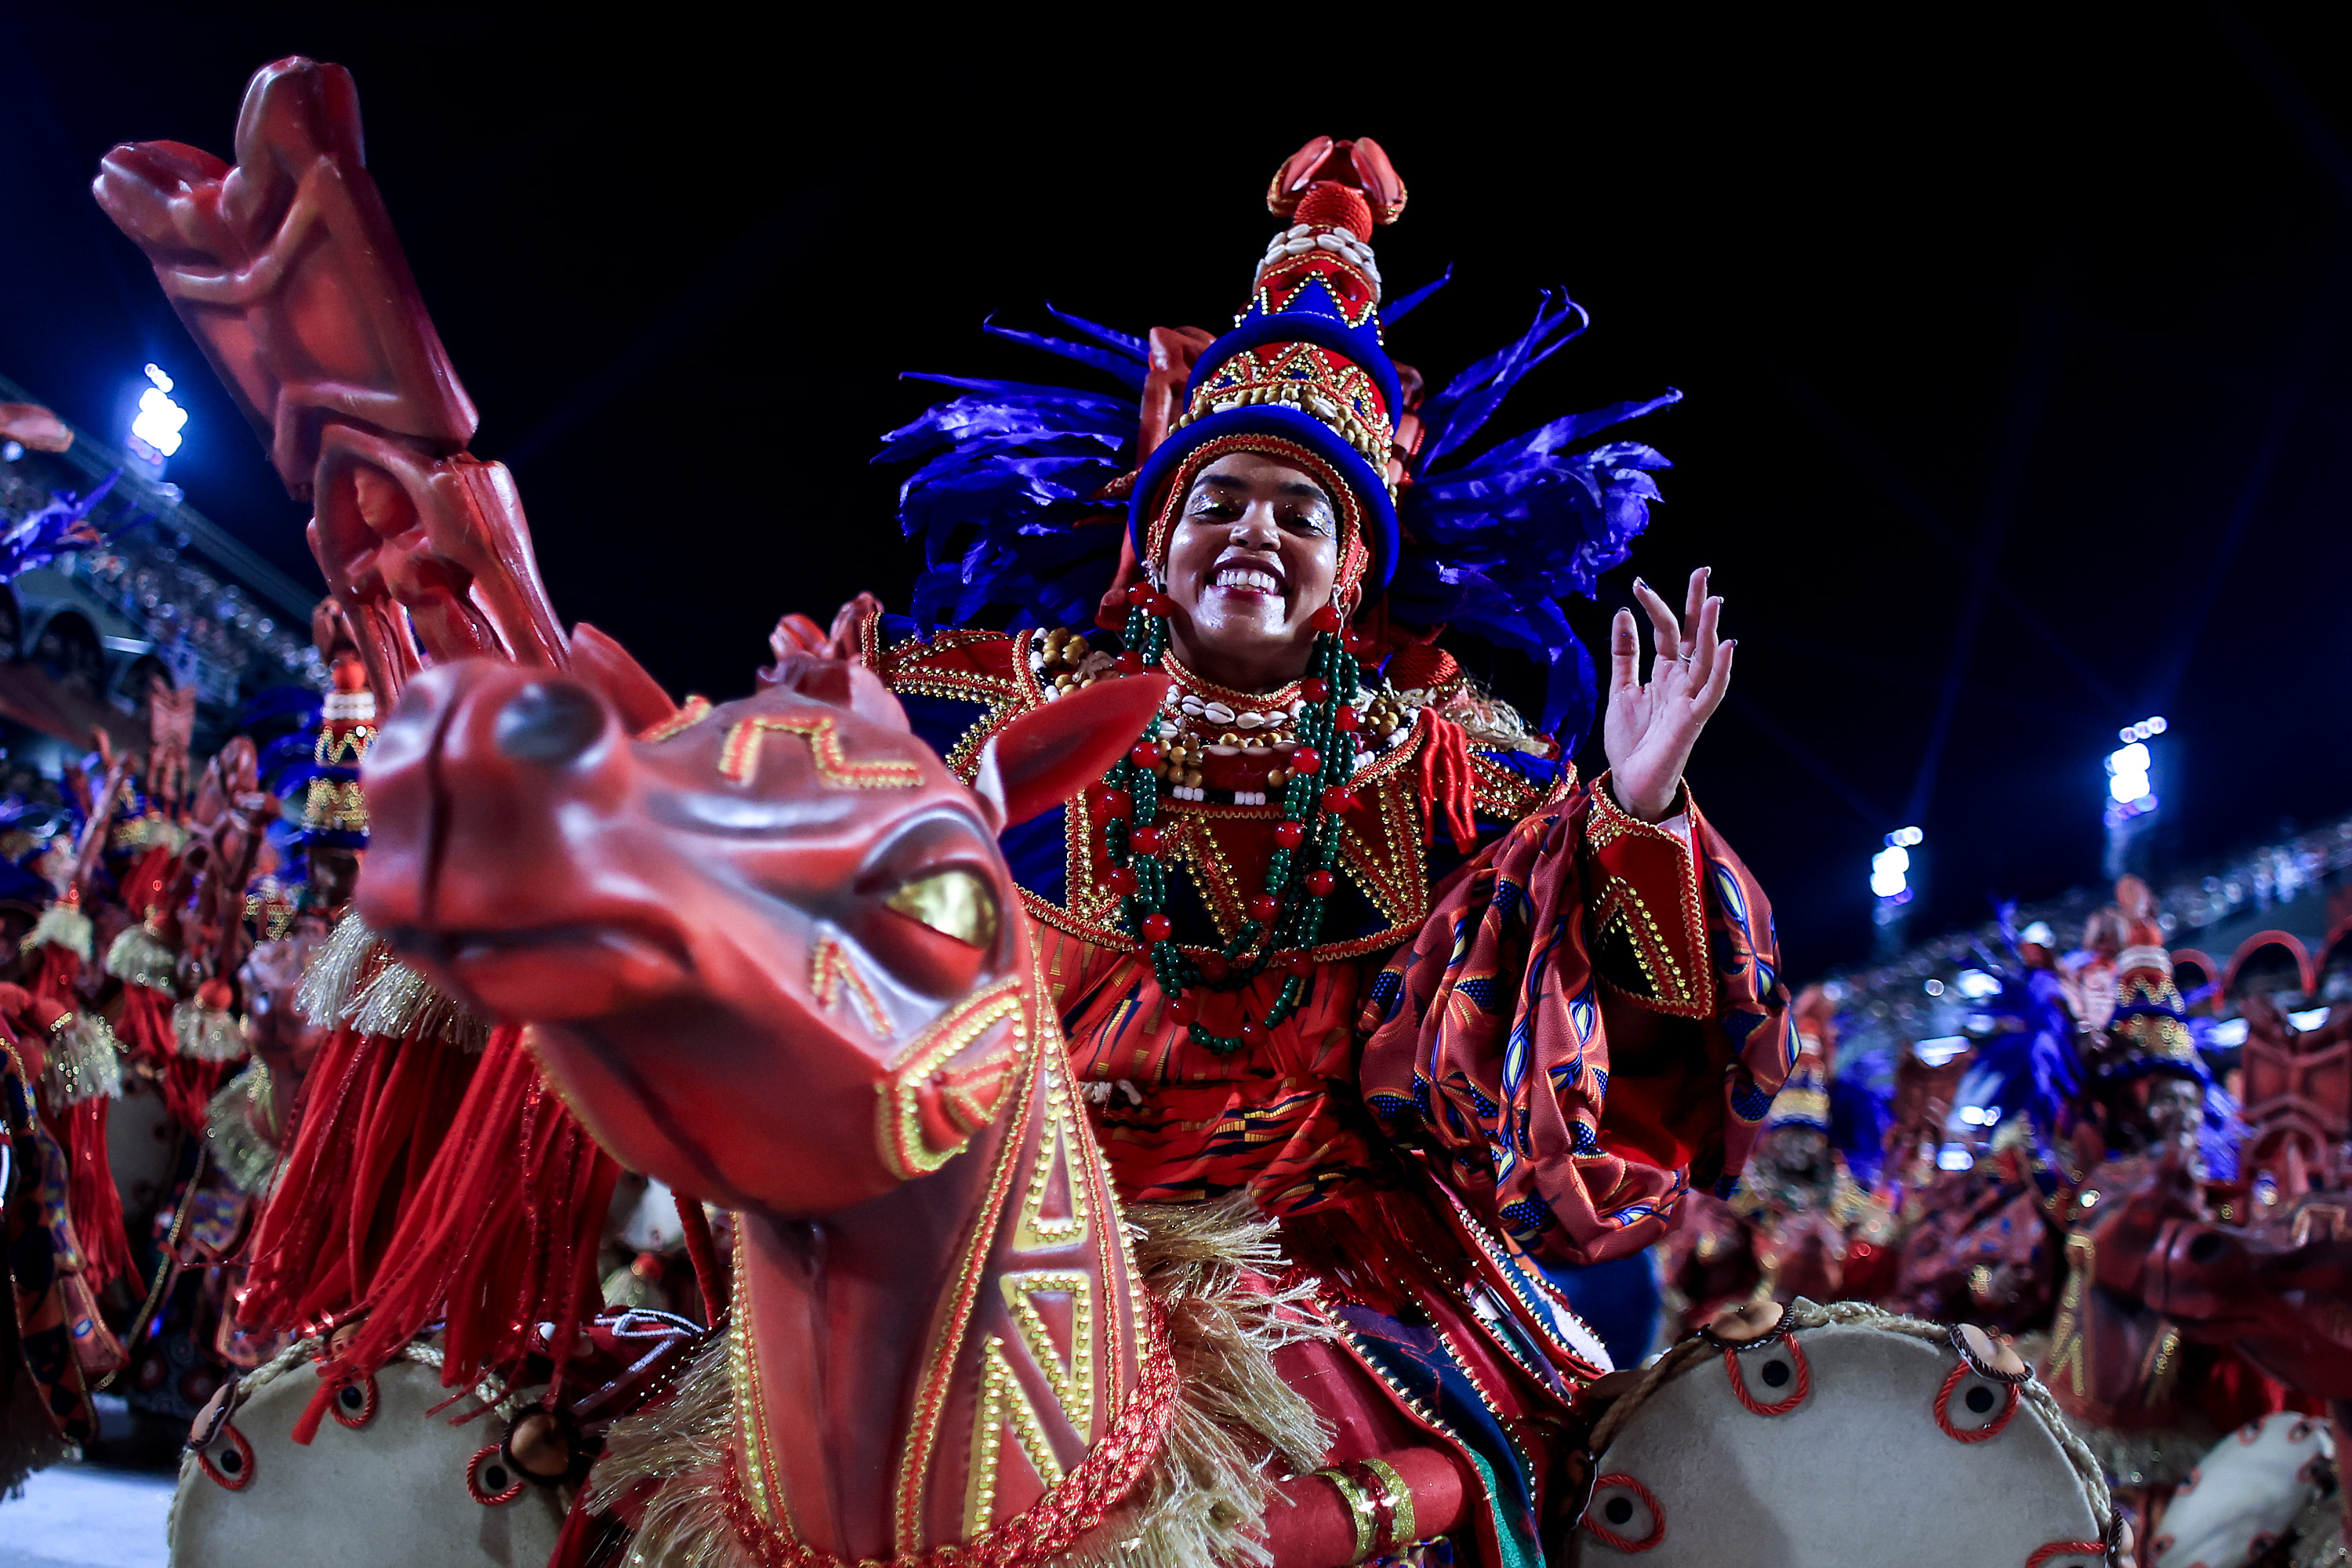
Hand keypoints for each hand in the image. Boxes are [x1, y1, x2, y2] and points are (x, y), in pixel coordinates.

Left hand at [1602, 567, 1733, 820]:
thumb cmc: (1631, 740)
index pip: (1667, 632)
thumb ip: (1624, 653)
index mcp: (1664, 673)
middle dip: (1697, 605)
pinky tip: (1727, 646)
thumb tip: (1623, 612)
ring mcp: (1689, 700)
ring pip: (1705, 659)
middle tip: (1702, 570)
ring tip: (1713, 600)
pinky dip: (1721, 670)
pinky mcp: (1692, 721)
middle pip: (1692, 637)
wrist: (1630, 782)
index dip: (1656, 607)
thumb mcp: (1620, 689)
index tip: (1640, 583)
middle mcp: (1681, 682)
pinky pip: (1711, 692)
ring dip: (1709, 630)